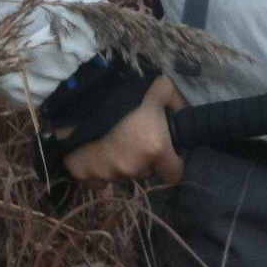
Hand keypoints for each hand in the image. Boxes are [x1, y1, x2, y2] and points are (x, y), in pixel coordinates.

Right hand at [61, 75, 186, 184]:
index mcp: (155, 149)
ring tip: (112, 137)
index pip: (174, 174)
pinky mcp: (84, 174)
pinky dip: (98, 167)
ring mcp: (106, 173)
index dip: (171, 161)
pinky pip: (98, 179)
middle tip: (134, 136)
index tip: (164, 148)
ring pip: (121, 175)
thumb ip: (178, 104)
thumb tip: (186, 116)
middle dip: (143, 159)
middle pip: (146, 173)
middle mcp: (132, 167)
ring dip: (120, 162)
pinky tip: (95, 147)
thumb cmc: (126, 89)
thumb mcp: (161, 87)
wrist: (80, 89)